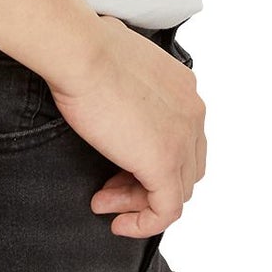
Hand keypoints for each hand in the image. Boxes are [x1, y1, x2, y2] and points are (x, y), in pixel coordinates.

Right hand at [47, 16, 206, 237]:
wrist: (79, 53)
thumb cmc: (85, 47)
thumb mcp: (117, 58)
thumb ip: (125, 79)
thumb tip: (106, 82)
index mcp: (183, 87)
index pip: (182, 137)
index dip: (149, 157)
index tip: (116, 165)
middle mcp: (193, 112)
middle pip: (184, 167)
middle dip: (145, 182)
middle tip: (110, 188)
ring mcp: (182, 139)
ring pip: (175, 191)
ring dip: (138, 202)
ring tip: (104, 203)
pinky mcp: (165, 163)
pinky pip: (166, 210)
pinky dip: (144, 223)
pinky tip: (118, 223)